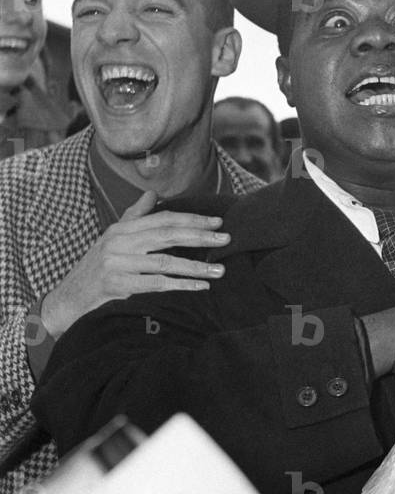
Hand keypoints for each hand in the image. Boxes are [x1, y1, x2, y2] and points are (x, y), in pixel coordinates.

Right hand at [40, 191, 230, 338]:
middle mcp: (119, 242)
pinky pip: (156, 284)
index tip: (218, 222)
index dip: (192, 219)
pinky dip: (181, 285)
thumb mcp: (113, 239)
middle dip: (200, 237)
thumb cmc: (97, 268)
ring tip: (220, 270)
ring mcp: (117, 263)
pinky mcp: (117, 285)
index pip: (163, 219)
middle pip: (167, 235)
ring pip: (166, 262)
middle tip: (227, 239)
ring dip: (196, 267)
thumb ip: (135, 216)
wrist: (68, 299)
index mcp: (122, 228)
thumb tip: (153, 194)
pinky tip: (201, 287)